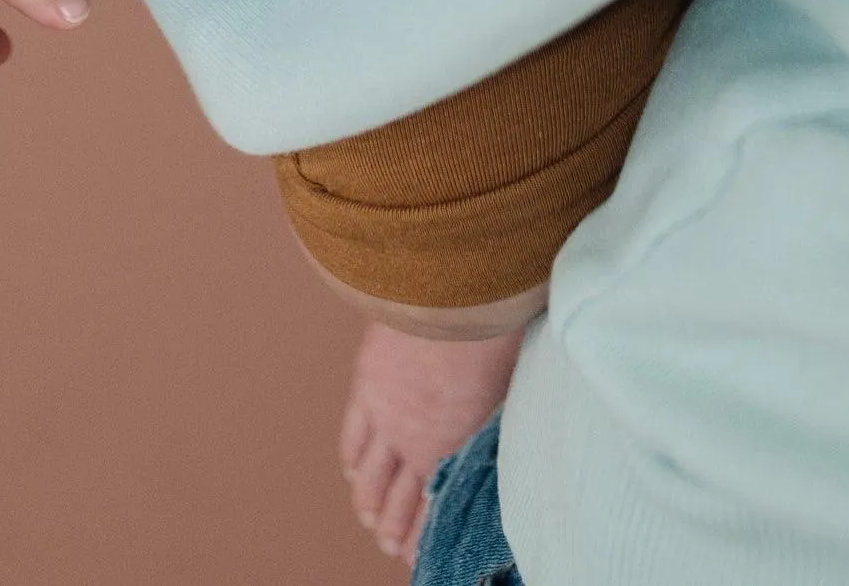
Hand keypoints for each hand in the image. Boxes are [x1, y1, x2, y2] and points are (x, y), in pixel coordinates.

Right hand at [340, 321, 521, 561]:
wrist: (454, 295)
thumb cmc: (489, 340)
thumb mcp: (497, 398)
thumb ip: (479, 429)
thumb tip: (478, 443)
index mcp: (452, 450)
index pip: (430, 510)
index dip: (421, 536)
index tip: (419, 552)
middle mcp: (413, 444)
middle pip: (393, 501)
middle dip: (391, 529)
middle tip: (390, 543)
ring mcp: (384, 418)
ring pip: (366, 477)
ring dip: (365, 502)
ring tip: (367, 517)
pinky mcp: (366, 388)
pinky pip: (351, 437)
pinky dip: (351, 460)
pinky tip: (353, 470)